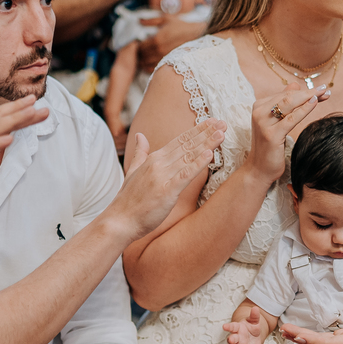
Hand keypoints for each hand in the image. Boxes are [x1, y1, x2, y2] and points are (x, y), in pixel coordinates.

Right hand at [108, 119, 225, 238]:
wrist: (119, 221)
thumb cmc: (128, 200)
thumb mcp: (133, 171)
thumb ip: (140, 153)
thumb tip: (139, 135)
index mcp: (153, 159)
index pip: (179, 140)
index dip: (197, 130)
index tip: (212, 123)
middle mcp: (158, 164)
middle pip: (187, 145)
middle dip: (206, 133)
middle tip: (223, 123)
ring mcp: (162, 176)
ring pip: (188, 157)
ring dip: (206, 145)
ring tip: (221, 134)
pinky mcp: (166, 191)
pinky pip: (185, 176)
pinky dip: (197, 165)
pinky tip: (209, 156)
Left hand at [134, 13, 206, 71]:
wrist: (196, 35)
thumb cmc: (181, 26)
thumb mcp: (166, 19)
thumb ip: (151, 20)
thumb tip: (139, 21)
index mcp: (156, 39)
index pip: (139, 47)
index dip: (136, 46)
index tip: (138, 44)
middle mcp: (159, 50)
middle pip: (141, 56)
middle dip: (138, 54)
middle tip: (140, 51)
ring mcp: (164, 58)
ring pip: (146, 64)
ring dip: (143, 61)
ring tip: (144, 57)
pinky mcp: (169, 63)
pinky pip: (154, 69)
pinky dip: (149, 67)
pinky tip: (150, 62)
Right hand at [223, 306, 267, 343]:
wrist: (254, 334)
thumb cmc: (252, 326)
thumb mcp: (254, 320)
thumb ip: (254, 315)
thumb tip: (256, 308)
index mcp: (238, 328)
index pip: (232, 327)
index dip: (228, 327)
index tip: (224, 326)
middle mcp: (237, 337)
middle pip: (232, 339)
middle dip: (231, 340)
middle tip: (231, 340)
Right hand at [244, 83, 326, 183]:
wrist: (259, 169)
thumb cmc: (269, 146)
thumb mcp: (276, 122)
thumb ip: (283, 103)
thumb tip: (295, 84)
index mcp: (259, 106)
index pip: (286, 93)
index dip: (304, 90)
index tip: (321, 90)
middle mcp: (259, 111)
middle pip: (289, 96)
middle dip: (309, 92)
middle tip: (325, 89)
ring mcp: (264, 123)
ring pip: (290, 103)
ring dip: (309, 97)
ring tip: (324, 94)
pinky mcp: (271, 134)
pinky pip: (291, 118)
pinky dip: (304, 109)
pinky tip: (315, 103)